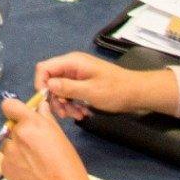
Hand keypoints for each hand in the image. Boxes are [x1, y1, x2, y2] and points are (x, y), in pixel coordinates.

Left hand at [0, 96, 92, 179]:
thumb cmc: (68, 164)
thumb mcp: (60, 137)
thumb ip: (46, 119)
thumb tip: (40, 105)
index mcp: (31, 124)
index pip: (9, 106)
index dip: (14, 111)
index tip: (21, 118)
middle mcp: (16, 135)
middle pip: (11, 128)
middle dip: (21, 134)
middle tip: (35, 148)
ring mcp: (8, 152)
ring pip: (8, 145)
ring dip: (16, 150)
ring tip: (33, 163)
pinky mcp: (4, 168)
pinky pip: (7, 160)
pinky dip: (15, 164)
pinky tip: (29, 173)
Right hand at [34, 51, 174, 120]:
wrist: (138, 93)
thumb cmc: (115, 90)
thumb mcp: (90, 91)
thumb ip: (67, 87)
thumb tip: (48, 85)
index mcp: (72, 63)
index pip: (44, 68)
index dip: (41, 84)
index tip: (46, 101)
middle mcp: (72, 66)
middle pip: (51, 80)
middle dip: (56, 99)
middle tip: (64, 114)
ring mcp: (77, 75)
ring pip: (60, 89)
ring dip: (66, 104)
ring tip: (77, 116)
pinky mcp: (83, 84)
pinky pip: (70, 93)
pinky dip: (73, 104)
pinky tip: (83, 113)